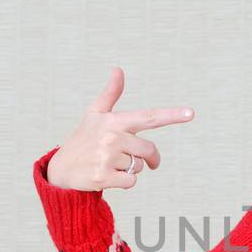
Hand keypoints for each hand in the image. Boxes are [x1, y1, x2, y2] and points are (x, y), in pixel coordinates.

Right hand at [46, 66, 193, 190]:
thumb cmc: (83, 139)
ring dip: (129, 168)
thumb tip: (118, 69)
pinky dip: (124, 182)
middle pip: (149, 150)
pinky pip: (131, 181)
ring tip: (110, 164)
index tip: (191, 113)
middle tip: (141, 160)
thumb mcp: (94, 114)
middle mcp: (111, 137)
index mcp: (114, 121)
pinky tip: (108, 176)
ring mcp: (107, 157)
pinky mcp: (103, 176)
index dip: (171, 115)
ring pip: (139, 167)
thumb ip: (110, 94)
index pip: (149, 117)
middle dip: (149, 157)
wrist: (60, 169)